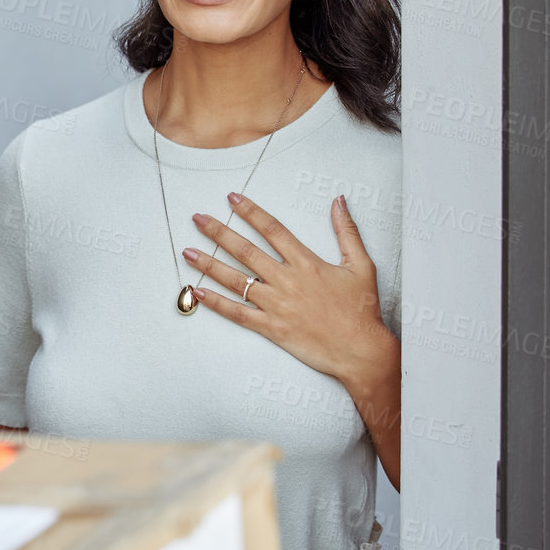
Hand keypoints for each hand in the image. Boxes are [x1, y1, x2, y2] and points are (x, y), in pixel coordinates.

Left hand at [182, 191, 393, 393]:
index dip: (250, 212)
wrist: (361, 350)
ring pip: (236, 280)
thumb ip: (347, 231)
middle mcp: (287, 281)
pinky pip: (238, 313)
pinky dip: (215, 302)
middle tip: (197, 219)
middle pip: (246, 251)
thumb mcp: (361, 265)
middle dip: (218, 232)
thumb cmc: (362, 310)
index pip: (272, 230)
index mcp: (307, 263)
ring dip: (209, 264)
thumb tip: (339, 202)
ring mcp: (277, 305)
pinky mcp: (272, 328)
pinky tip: (196, 291)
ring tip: (187, 251)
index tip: (232, 198)